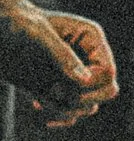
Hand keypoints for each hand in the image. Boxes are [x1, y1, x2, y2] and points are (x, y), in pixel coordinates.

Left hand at [0, 0, 117, 122]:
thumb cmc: (18, 24)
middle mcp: (88, 58)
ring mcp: (74, 76)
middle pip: (107, 91)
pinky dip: (56, 117)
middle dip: (82, 98)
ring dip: (66, 109)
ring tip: (41, 99)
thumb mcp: (39, 36)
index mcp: (90, 39)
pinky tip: (36, 106)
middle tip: (54, 93)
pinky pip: (71, 114)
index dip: (91, 84)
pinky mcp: (59, 89)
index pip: (108, 71)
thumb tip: (85, 81)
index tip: (59, 86)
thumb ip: (62, 57)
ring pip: (89, 106)